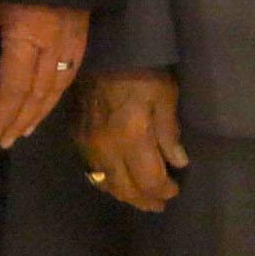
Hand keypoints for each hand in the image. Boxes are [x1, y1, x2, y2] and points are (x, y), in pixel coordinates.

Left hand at [0, 0, 89, 150]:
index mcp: (27, 36)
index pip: (15, 87)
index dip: (4, 113)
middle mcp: (54, 44)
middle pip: (37, 93)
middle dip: (20, 120)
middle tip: (5, 141)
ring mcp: (73, 39)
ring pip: (57, 87)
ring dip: (40, 112)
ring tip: (24, 130)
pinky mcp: (83, 32)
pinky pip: (72, 72)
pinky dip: (58, 93)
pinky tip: (48, 102)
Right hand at [76, 69, 185, 212]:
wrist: (104, 51)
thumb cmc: (142, 71)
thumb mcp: (165, 97)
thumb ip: (170, 133)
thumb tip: (177, 163)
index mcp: (132, 138)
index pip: (149, 180)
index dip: (164, 190)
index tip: (175, 190)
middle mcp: (107, 148)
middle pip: (126, 189)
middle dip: (145, 200)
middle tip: (159, 204)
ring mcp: (88, 145)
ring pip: (107, 184)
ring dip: (125, 195)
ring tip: (141, 198)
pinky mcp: (77, 138)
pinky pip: (92, 171)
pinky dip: (108, 182)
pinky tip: (118, 181)